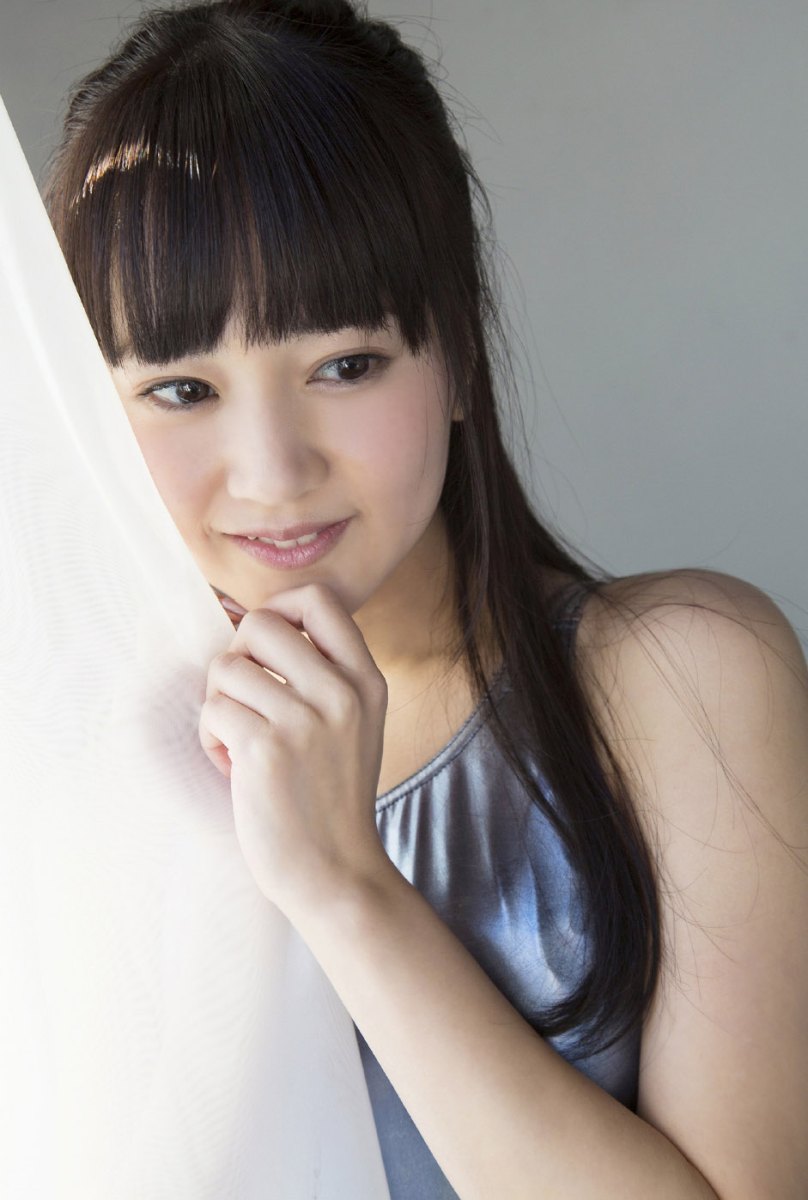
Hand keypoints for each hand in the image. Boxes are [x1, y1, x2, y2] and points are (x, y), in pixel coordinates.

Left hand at [199, 583, 389, 917]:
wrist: (335, 872)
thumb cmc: (329, 796)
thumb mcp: (353, 722)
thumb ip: (320, 672)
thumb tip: (247, 619)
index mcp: (366, 679)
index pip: (317, 599)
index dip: (277, 609)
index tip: (265, 649)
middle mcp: (341, 692)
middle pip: (260, 623)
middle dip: (237, 657)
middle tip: (245, 700)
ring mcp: (305, 720)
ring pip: (226, 668)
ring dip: (219, 705)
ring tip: (239, 743)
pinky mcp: (267, 750)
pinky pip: (213, 710)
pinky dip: (211, 739)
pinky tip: (235, 769)